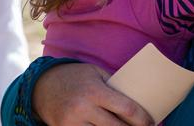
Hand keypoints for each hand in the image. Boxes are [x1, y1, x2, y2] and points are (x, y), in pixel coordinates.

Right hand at [32, 63, 153, 125]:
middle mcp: (83, 109)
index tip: (151, 122)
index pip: (126, 109)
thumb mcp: (96, 73)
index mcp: (95, 91)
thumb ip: (115, 85)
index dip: (142, 119)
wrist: (42, 86)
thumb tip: (139, 96)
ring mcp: (73, 123)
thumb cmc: (76, 77)